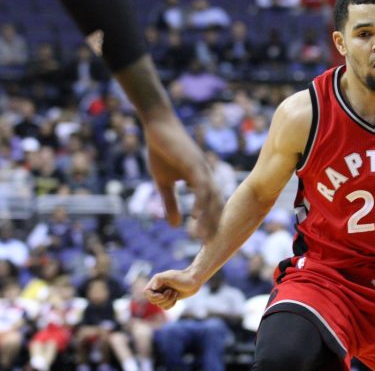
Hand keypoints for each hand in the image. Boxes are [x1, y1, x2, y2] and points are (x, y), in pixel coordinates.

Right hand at [142, 114, 222, 239]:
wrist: (158, 127)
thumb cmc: (162, 152)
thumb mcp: (164, 183)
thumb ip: (170, 203)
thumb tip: (175, 225)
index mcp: (202, 180)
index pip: (211, 205)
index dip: (211, 223)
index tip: (207, 243)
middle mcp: (207, 176)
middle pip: (216, 205)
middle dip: (214, 226)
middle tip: (210, 246)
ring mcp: (202, 169)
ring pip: (211, 198)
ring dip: (208, 219)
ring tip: (202, 237)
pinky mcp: (194, 164)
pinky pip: (201, 186)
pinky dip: (201, 201)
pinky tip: (197, 216)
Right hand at [144, 268, 201, 309]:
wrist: (195, 280)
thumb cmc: (183, 277)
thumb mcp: (171, 276)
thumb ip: (160, 279)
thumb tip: (153, 287)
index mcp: (156, 281)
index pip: (146, 293)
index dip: (153, 296)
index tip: (162, 294)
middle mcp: (158, 288)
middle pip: (152, 300)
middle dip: (163, 298)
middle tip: (171, 291)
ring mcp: (164, 293)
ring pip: (160, 305)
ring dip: (169, 301)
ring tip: (175, 292)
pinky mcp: (170, 299)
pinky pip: (165, 307)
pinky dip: (171, 304)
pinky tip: (176, 297)